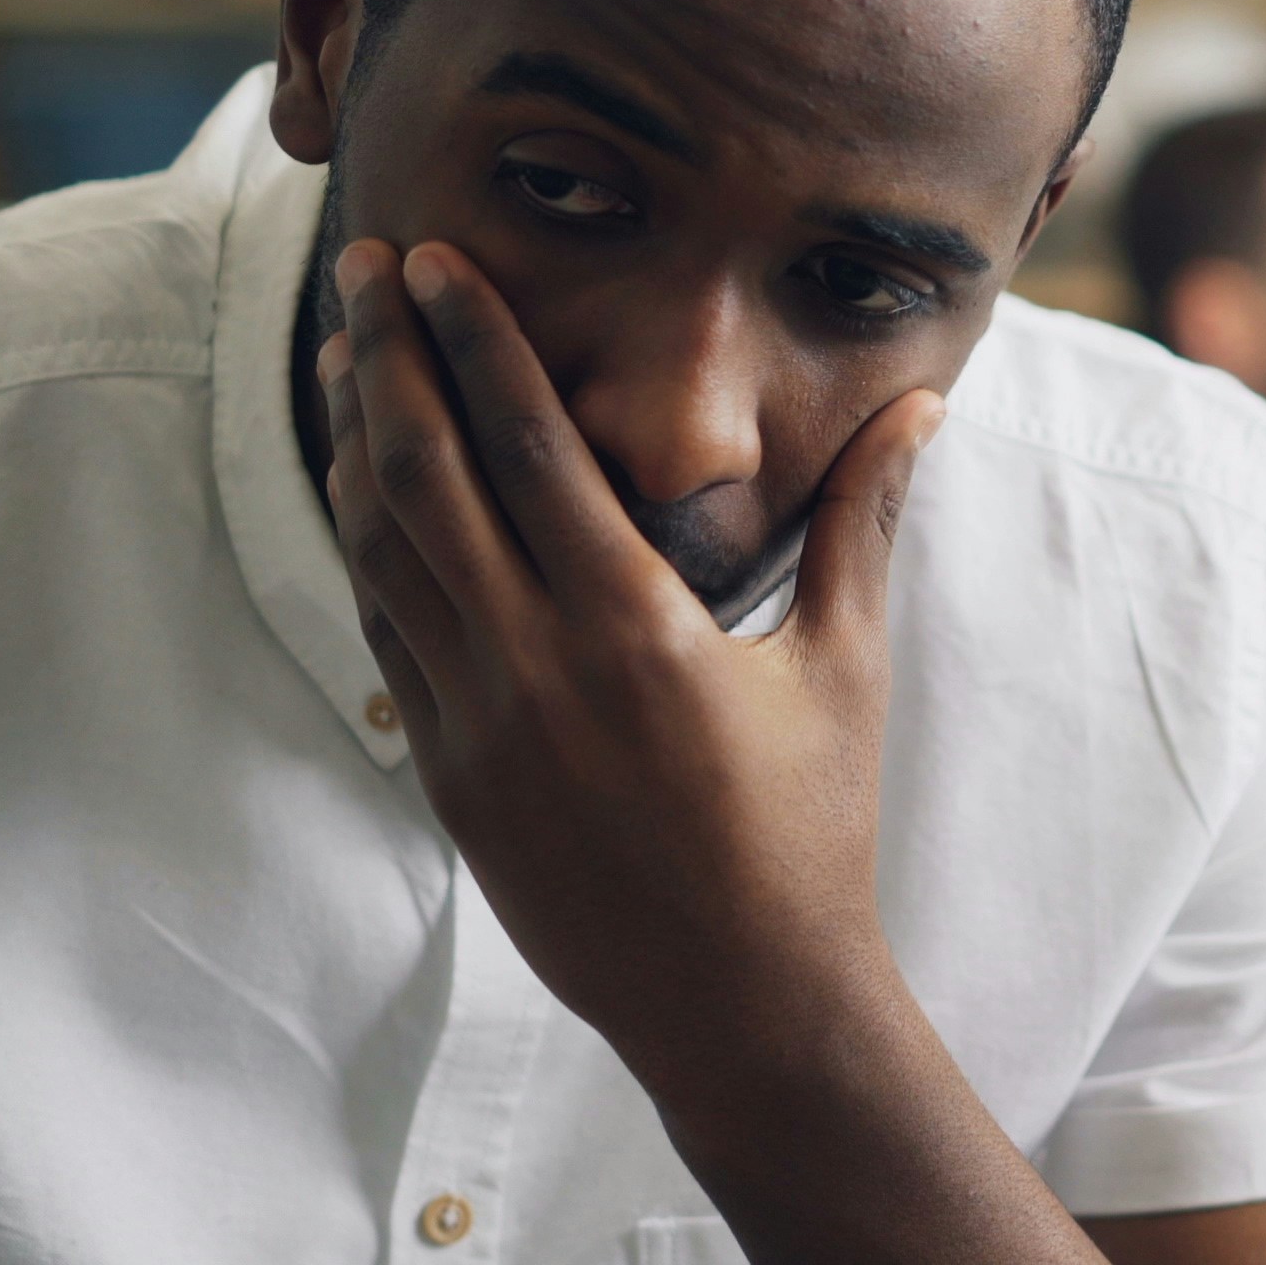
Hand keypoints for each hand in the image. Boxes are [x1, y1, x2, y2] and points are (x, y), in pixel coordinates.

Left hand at [319, 238, 938, 1081]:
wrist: (741, 1001)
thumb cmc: (812, 830)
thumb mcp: (845, 669)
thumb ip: (861, 524)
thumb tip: (922, 407)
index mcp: (635, 629)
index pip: (529, 450)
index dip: (474, 345)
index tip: (435, 264)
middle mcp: (536, 668)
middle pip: (426, 480)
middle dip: (386, 364)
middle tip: (366, 270)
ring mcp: (477, 727)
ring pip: (384, 555)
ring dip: (357, 446)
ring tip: (343, 358)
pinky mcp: (450, 778)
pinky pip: (391, 633)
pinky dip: (368, 548)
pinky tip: (365, 493)